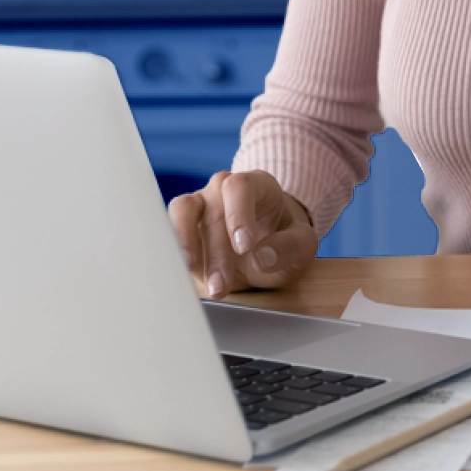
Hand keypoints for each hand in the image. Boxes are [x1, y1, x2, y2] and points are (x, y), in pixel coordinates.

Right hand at [168, 169, 317, 299]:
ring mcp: (201, 204)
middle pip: (213, 209)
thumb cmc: (283, 242)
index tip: (244, 246)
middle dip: (216, 252)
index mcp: (256, 185)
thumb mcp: (301, 247)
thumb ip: (289, 248)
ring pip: (182, 211)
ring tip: (192, 274)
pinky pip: (168, 230)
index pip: (240, 186)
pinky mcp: (183, 226)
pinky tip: (178, 273)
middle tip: (221, 285)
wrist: (265, 250)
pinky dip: (172, 250)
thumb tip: (264, 254)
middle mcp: (223, 189)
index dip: (238, 214)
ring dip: (186, 246)